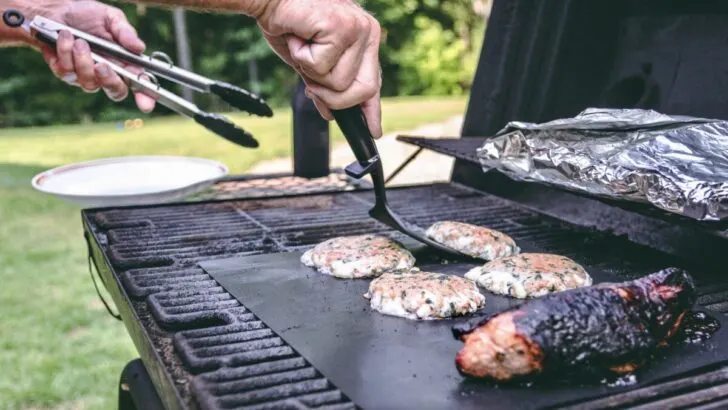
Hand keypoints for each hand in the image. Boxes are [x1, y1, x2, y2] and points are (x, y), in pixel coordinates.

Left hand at [37, 0, 154, 111]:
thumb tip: (140, 48)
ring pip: (89, 83)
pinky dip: (65, 52)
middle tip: (102, 65)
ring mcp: (86, 76)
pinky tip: (65, 37)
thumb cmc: (87, 15)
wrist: (56, 10)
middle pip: (116, 92)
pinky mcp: (66, 73)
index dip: (145, 97)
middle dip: (109, 80)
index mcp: (125, 63)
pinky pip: (67, 72)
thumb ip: (125, 32)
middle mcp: (107, 73)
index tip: (146, 104)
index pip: (139, 85)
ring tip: (78, 40)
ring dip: (82, 60)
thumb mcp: (110, 18)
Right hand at [257, 0, 382, 136]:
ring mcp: (358, 29)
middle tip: (311, 85)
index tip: (373, 131)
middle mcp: (368, 32)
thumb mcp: (308, 61)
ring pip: (340, 83)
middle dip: (335, 98)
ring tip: (302, 46)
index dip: (371, 109)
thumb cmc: (287, 22)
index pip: (373, 81)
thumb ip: (323, 85)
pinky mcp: (342, 28)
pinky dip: (302, 58)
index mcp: (365, 38)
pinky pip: (323, 68)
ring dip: (312, 72)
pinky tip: (299, 37)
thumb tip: (330, 112)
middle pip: (365, 90)